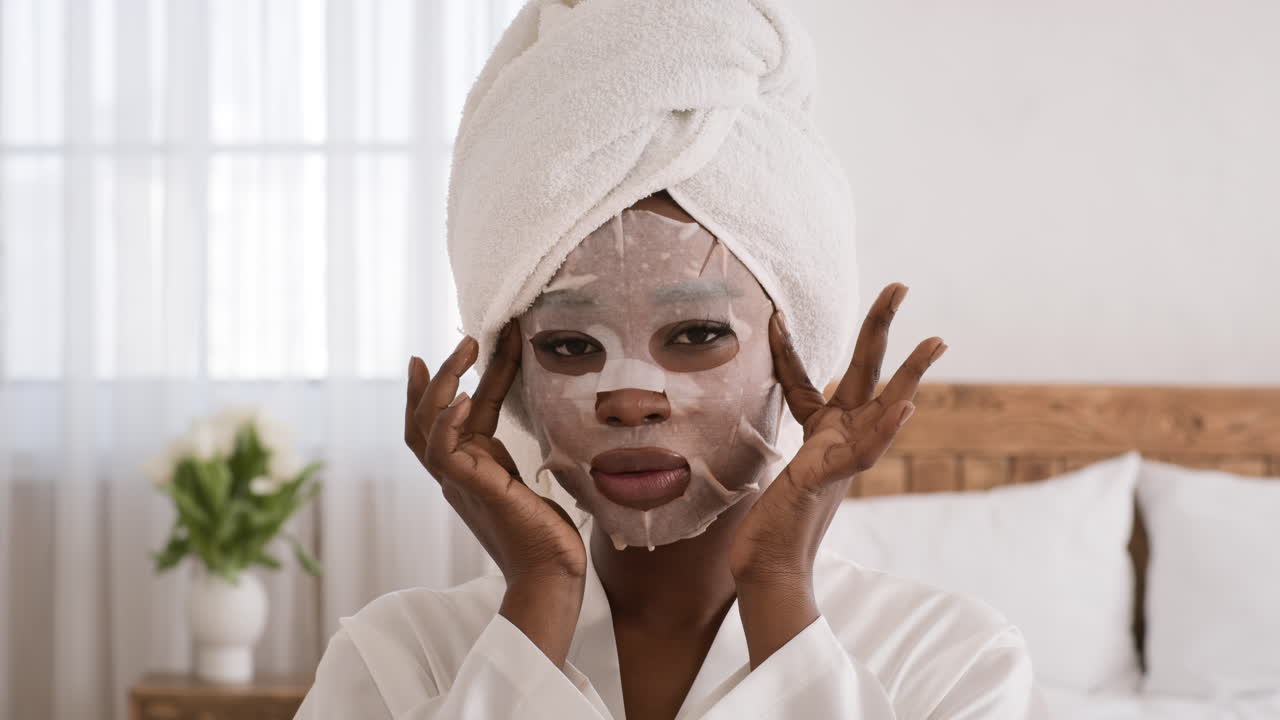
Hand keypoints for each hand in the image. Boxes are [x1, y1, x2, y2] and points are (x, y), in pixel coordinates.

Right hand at [405, 321, 585, 664]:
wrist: (553, 575)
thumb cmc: (549, 535)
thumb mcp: (534, 479)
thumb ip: (522, 455)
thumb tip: (542, 426)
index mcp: (472, 468)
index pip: (449, 419)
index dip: (448, 383)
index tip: (447, 351)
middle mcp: (458, 474)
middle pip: (425, 418)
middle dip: (438, 375)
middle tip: (464, 339)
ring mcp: (460, 483)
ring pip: (427, 427)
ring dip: (442, 384)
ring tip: (466, 349)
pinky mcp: (473, 491)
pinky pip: (443, 452)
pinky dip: (447, 423)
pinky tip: (463, 396)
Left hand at [730, 283, 945, 665]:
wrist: (767, 566)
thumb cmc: (767, 523)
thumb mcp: (768, 468)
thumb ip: (777, 443)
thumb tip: (754, 426)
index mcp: (820, 432)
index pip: (804, 381)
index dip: (787, 349)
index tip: (774, 317)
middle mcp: (838, 438)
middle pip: (864, 371)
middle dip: (880, 327)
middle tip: (899, 284)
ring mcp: (843, 457)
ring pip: (884, 407)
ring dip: (911, 374)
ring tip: (936, 341)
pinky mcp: (835, 480)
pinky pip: (867, 452)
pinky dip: (886, 430)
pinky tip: (906, 406)